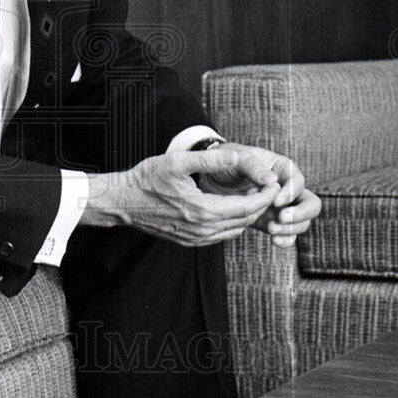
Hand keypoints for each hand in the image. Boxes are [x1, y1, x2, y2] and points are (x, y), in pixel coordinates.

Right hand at [80, 147, 281, 246]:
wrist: (124, 201)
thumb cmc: (148, 178)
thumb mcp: (178, 162)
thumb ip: (211, 160)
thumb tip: (238, 157)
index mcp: (203, 210)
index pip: (247, 207)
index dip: (265, 195)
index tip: (274, 183)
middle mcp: (202, 230)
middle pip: (244, 220)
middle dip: (260, 204)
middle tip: (268, 187)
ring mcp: (196, 238)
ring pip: (234, 230)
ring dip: (247, 214)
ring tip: (252, 194)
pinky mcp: (190, 241)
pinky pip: (221, 235)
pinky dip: (232, 222)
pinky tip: (231, 206)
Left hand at [197, 142, 320, 246]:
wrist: (210, 178)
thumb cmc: (227, 161)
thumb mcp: (238, 157)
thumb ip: (253, 166)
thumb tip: (272, 181)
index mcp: (283, 169)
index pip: (298, 181)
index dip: (291, 192)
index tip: (276, 201)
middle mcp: (287, 189)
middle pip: (310, 204)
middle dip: (300, 214)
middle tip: (281, 218)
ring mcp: (282, 207)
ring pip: (301, 222)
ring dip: (291, 229)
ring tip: (271, 229)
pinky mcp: (271, 221)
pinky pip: (288, 234)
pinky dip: (285, 239)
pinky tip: (274, 240)